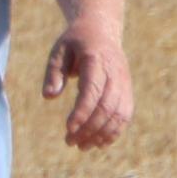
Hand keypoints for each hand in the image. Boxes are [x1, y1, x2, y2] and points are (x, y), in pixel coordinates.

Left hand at [41, 25, 132, 149]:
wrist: (101, 30)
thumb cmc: (75, 42)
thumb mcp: (59, 50)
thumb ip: (53, 72)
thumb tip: (49, 96)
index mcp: (96, 60)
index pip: (92, 91)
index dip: (82, 112)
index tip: (68, 128)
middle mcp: (115, 72)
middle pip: (107, 107)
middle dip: (89, 128)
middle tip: (70, 142)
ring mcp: (124, 82)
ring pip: (119, 114)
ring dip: (102, 134)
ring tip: (82, 146)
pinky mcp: (127, 90)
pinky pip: (126, 114)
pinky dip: (115, 131)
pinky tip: (99, 142)